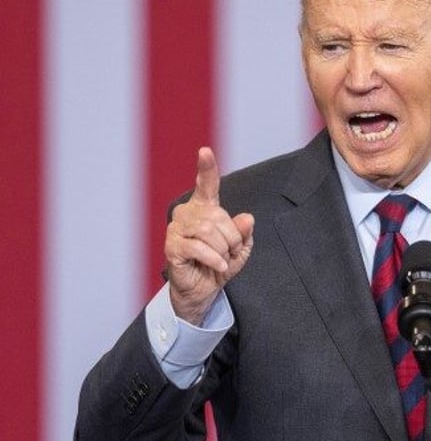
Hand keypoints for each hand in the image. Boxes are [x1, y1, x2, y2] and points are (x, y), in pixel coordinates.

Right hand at [164, 147, 254, 324]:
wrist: (203, 290)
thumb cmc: (219, 264)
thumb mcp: (240, 248)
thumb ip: (244, 232)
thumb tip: (247, 218)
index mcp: (205, 208)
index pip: (206, 184)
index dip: (206, 167)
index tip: (205, 150)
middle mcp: (188, 213)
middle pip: (218, 216)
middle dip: (232, 238)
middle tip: (231, 252)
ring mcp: (177, 229)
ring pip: (208, 231)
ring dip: (223, 249)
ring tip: (222, 259)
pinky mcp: (172, 247)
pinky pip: (198, 247)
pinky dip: (214, 258)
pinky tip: (218, 266)